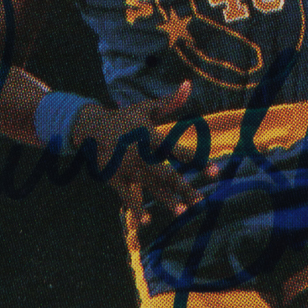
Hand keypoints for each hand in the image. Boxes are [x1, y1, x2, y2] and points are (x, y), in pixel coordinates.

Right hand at [73, 81, 197, 228]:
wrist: (91, 128)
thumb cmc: (125, 119)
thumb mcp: (146, 108)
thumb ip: (170, 102)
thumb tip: (189, 85)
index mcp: (151, 136)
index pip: (178, 150)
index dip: (198, 160)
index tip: (216, 171)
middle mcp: (141, 154)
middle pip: (166, 174)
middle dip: (184, 188)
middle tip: (202, 201)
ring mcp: (127, 168)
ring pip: (151, 187)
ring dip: (167, 200)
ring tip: (183, 212)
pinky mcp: (115, 179)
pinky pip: (127, 197)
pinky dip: (135, 209)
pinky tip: (145, 222)